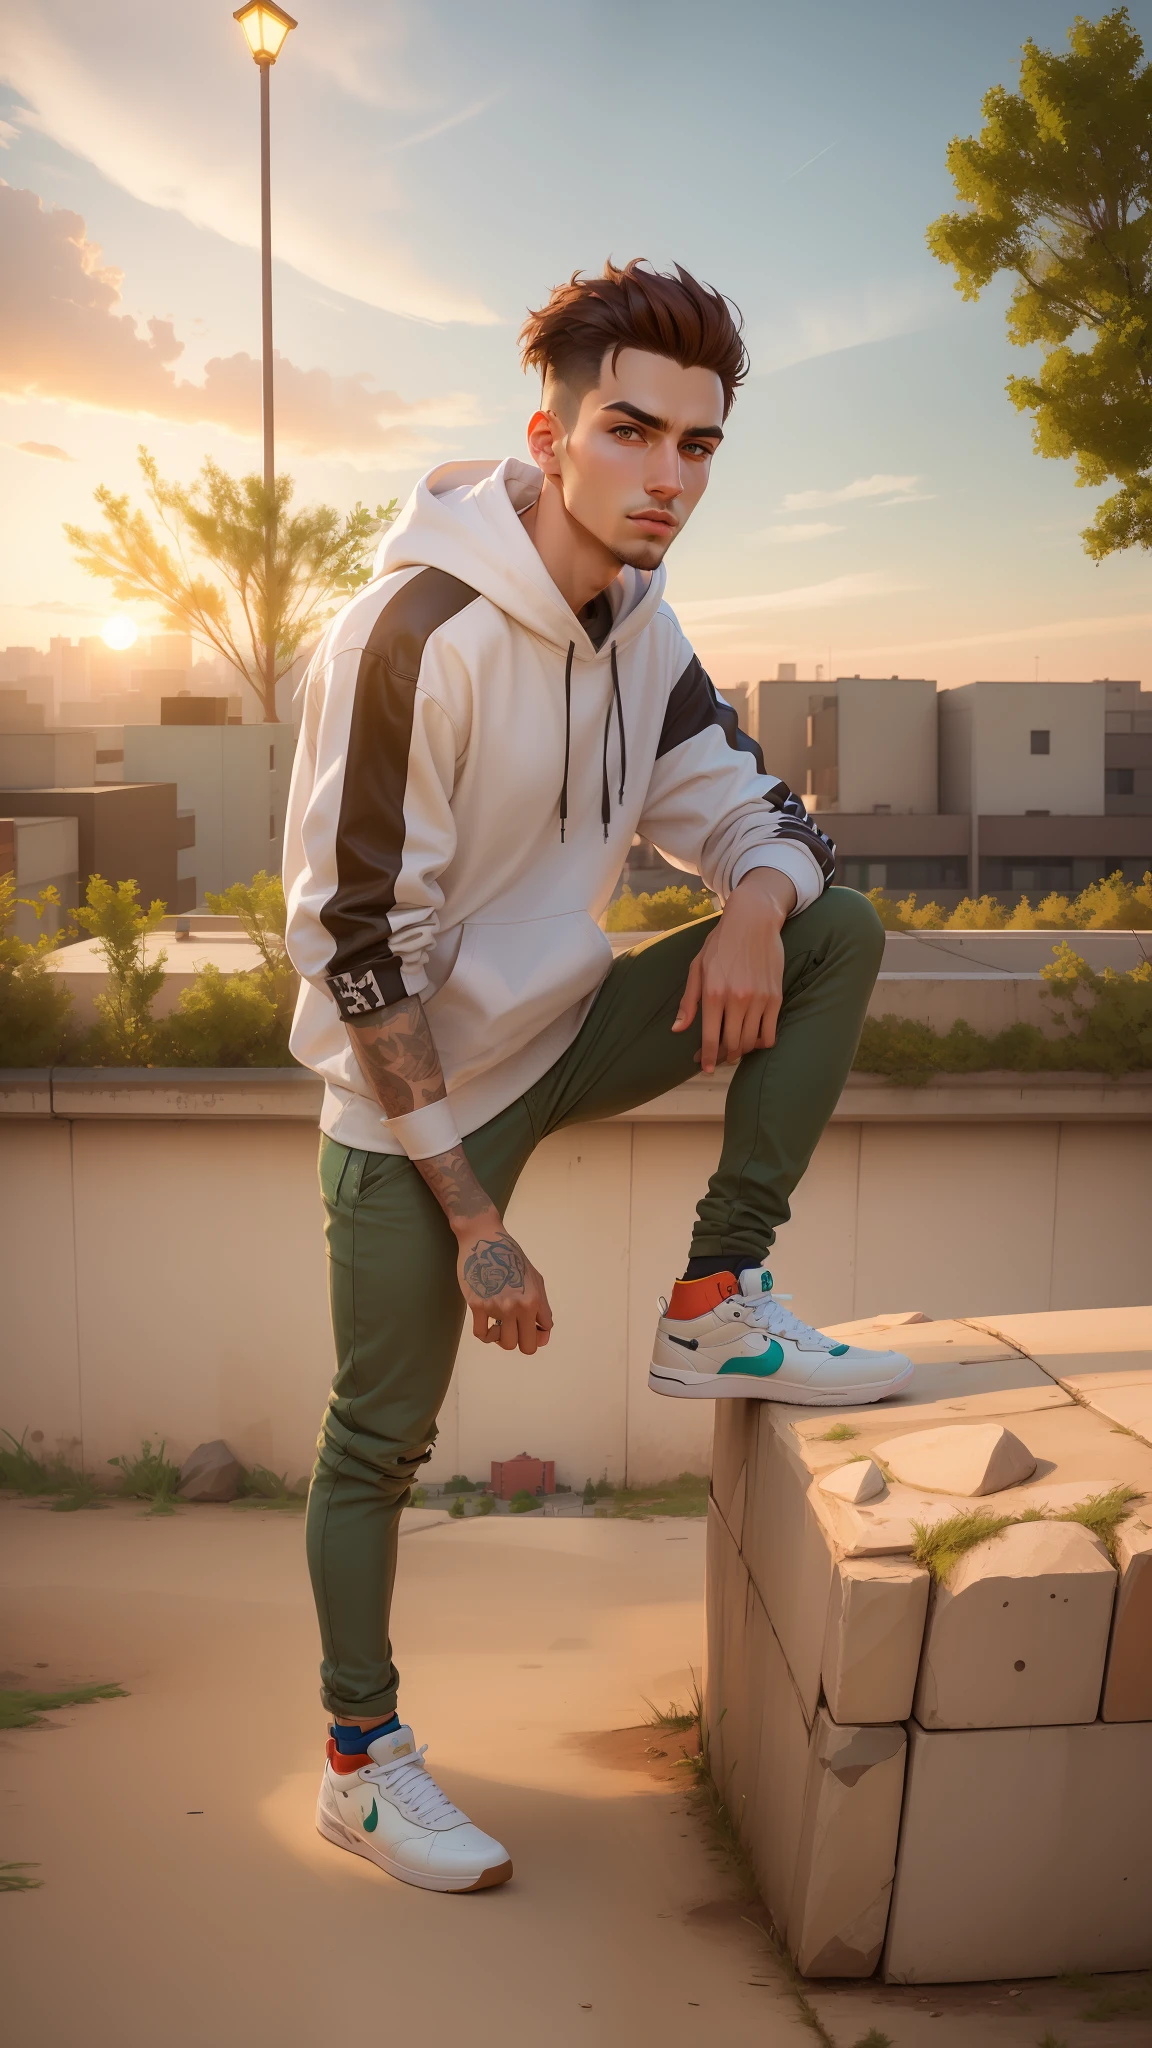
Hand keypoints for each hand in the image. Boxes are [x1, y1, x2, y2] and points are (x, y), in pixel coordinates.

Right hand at [456, 1210, 553, 1354]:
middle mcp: (517, 1306)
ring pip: (504, 1343)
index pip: (544, 1332)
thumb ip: (542, 1305)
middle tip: (516, 1331)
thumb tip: (543, 1329)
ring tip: (500, 1326)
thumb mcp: (535, 1278)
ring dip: (503, 1338)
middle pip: (526, 1346)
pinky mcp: (476, 1306)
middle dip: (523, 1342)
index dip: (539, 1333)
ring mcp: (496, 1307)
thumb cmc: (510, 1257)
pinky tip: (487, 1325)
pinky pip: (482, 1335)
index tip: (532, 1329)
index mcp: (534, 1299)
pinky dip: (486, 1335)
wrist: (483, 1240)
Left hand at [672, 868, 795, 1073]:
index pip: (710, 1038)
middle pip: (731, 1045)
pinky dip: (762, 1043)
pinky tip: (754, 1040)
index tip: (704, 1068)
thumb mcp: (697, 967)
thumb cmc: (721, 943)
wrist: (753, 920)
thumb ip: (689, 1001)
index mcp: (713, 993)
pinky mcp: (775, 997)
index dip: (707, 1058)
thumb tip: (678, 1029)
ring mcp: (758, 1000)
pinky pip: (770, 1033)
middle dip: (723, 1057)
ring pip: (750, 1042)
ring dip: (742, 1052)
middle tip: (719, 1058)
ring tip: (735, 1049)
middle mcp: (736, 1000)